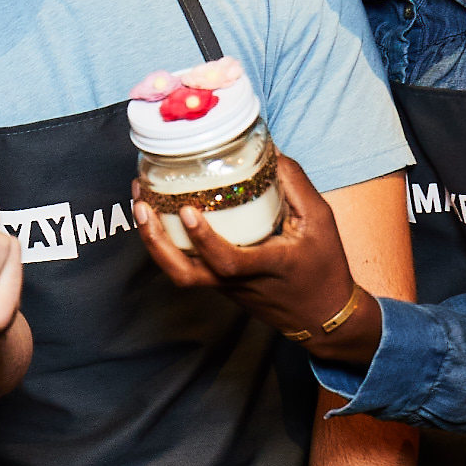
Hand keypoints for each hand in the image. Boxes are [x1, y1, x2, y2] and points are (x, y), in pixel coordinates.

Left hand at [132, 156, 374, 359]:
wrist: (321, 316)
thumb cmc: (323, 268)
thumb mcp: (320, 222)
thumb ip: (294, 185)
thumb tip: (269, 150)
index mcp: (265, 266)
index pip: (227, 261)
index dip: (204, 239)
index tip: (188, 210)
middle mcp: (236, 280)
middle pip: (184, 274)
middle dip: (156, 241)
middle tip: (142, 204)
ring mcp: (223, 285)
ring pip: (178, 272)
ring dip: (153, 241)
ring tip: (141, 204)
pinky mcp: (218, 284)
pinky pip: (184, 266)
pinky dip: (165, 243)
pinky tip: (158, 215)